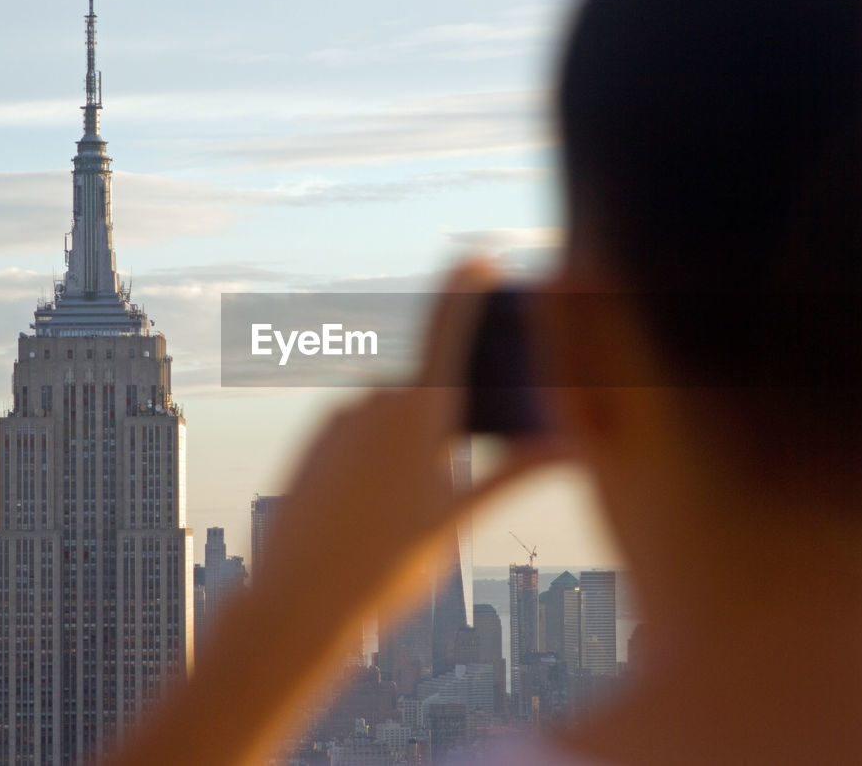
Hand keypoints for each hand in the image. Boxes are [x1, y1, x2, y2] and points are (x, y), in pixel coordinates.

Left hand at [258, 259, 569, 616]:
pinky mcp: (309, 447)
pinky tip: (367, 515)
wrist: (294, 607)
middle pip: (425, 393)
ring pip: (388, 422)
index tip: (476, 255)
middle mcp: (371, 406)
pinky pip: (353, 440)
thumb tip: (568, 447)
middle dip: (447, 420)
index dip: (465, 290)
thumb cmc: (384, 567)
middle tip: (451, 479)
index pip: (447, 330)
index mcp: (416, 414)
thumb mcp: (456, 519)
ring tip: (401, 518)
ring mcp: (334, 425)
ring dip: (407, 449)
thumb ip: (512, 473)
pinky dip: (371, 462)